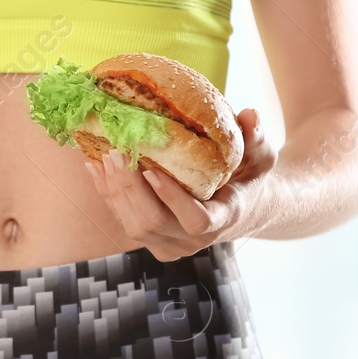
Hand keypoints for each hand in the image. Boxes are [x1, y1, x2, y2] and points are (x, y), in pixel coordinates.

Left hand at [85, 108, 276, 260]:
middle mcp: (193, 240)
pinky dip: (108, 194)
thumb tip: (249, 114)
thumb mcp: (262, 156)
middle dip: (130, 188)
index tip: (152, 170)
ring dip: (114, 191)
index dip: (171, 199)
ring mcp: (170, 244)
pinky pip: (125, 220)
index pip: (195, 220)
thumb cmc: (252, 177)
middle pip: (152, 224)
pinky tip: (95, 167)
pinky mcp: (153, 240)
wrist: (245, 209)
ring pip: (134, 227)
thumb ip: (256, 138)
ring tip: (103, 155)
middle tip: (116, 152)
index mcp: (224, 219)